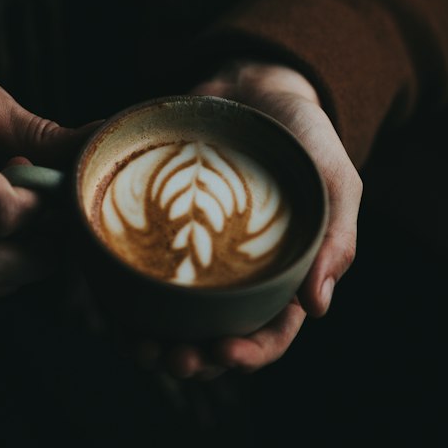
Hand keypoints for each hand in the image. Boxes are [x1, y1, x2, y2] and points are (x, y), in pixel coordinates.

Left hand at [133, 60, 360, 380]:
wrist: (256, 87)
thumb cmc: (305, 139)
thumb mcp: (335, 181)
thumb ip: (336, 239)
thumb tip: (318, 308)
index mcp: (284, 278)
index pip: (271, 334)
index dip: (249, 354)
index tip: (222, 351)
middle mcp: (237, 278)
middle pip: (216, 339)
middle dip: (194, 360)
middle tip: (172, 359)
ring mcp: (196, 258)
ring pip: (173, 320)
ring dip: (155, 343)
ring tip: (137, 345)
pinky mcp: (160, 233)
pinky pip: (139, 275)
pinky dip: (124, 297)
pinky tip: (110, 304)